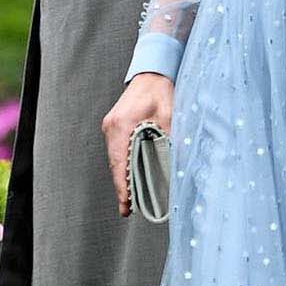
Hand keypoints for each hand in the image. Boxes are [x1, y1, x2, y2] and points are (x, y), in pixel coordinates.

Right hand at [102, 73, 173, 217]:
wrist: (152, 74)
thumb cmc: (161, 92)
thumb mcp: (169, 117)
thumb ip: (169, 140)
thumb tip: (175, 165)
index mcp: (122, 125)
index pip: (119, 162)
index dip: (123, 186)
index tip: (125, 205)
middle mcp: (112, 127)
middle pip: (115, 164)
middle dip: (121, 188)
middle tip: (127, 210)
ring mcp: (111, 126)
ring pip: (114, 159)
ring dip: (121, 178)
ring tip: (129, 200)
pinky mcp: (114, 126)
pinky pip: (116, 151)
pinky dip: (122, 166)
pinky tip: (129, 178)